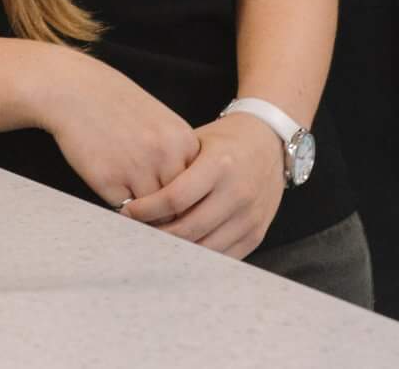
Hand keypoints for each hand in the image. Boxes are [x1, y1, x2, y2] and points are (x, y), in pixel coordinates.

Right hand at [30, 49, 202, 207]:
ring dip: (143, 212)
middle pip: (177, 206)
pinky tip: (110, 182)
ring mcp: (137, 168)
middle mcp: (165, 156)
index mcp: (184, 141)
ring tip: (130, 195)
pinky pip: (122, 209)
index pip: (197, 189)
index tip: (172, 199)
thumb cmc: (117, 106)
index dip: (185, 199)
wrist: (74, 89)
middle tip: (152, 206)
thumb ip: (176, 157)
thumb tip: (183, 202)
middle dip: (165, 211)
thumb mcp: (160, 124)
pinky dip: (118, 202)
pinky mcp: (108, 180)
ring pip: (152, 213)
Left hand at [125, 114, 285, 258]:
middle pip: (188, 229)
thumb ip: (173, 167)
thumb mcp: (197, 141)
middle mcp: (237, 193)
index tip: (128, 212)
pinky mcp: (256, 233)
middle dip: (156, 235)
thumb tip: (135, 193)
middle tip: (135, 232)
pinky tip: (181, 251)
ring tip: (154, 244)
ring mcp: (250, 217)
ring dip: (176, 251)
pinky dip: (199, 257)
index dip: (146, 210)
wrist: (270, 142)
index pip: (175, 198)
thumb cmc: (225, 141)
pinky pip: (223, 257)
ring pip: (205, 248)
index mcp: (219, 165)